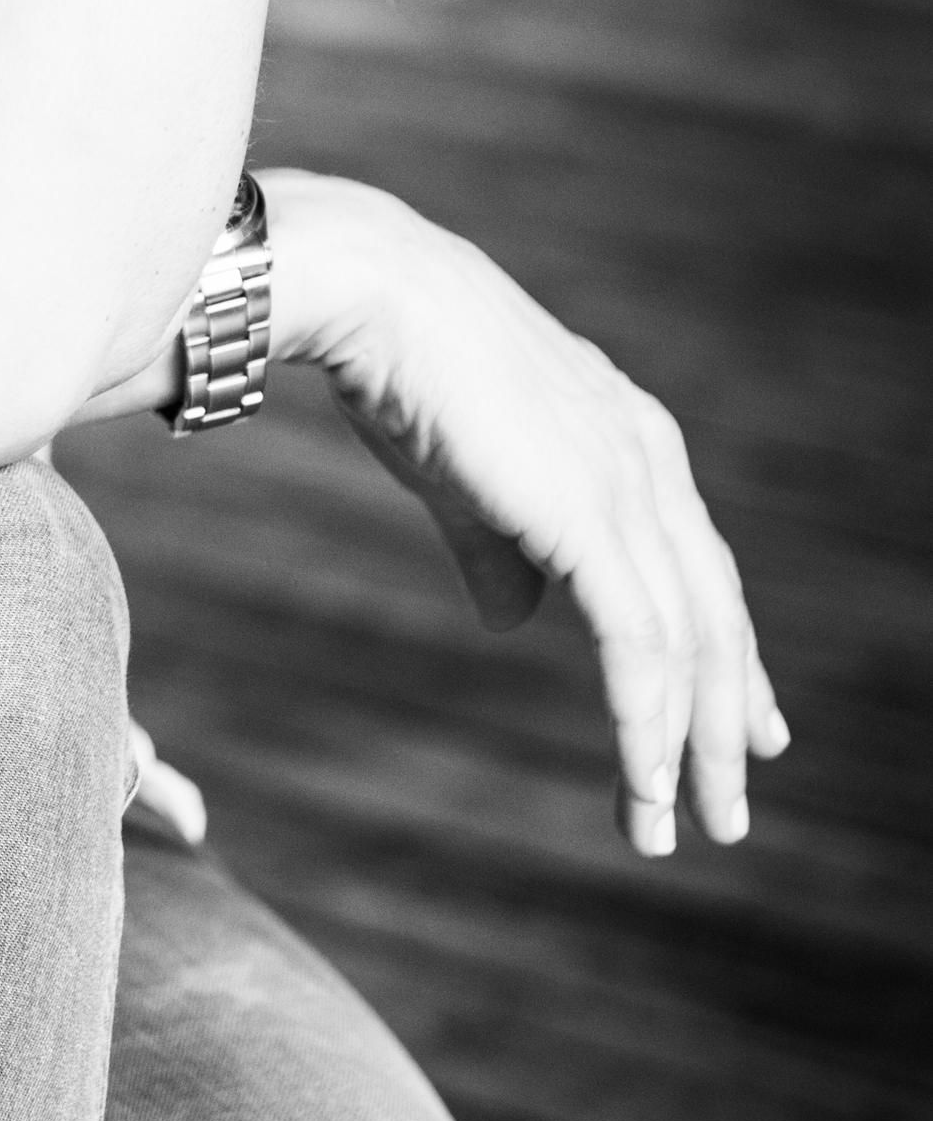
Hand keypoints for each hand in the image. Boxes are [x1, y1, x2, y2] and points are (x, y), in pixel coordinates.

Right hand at [265, 169, 789, 855]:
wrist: (374, 295)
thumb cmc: (403, 367)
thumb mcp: (464, 476)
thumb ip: (497, 548)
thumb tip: (513, 621)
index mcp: (629, 441)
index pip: (697, 569)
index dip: (725, 655)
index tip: (746, 728)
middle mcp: (650, 463)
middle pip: (712, 616)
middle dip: (727, 717)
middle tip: (732, 801)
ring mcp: (628, 487)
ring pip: (686, 644)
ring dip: (689, 743)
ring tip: (677, 825)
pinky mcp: (591, 516)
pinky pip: (639, 643)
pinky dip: (646, 720)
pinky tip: (642, 779)